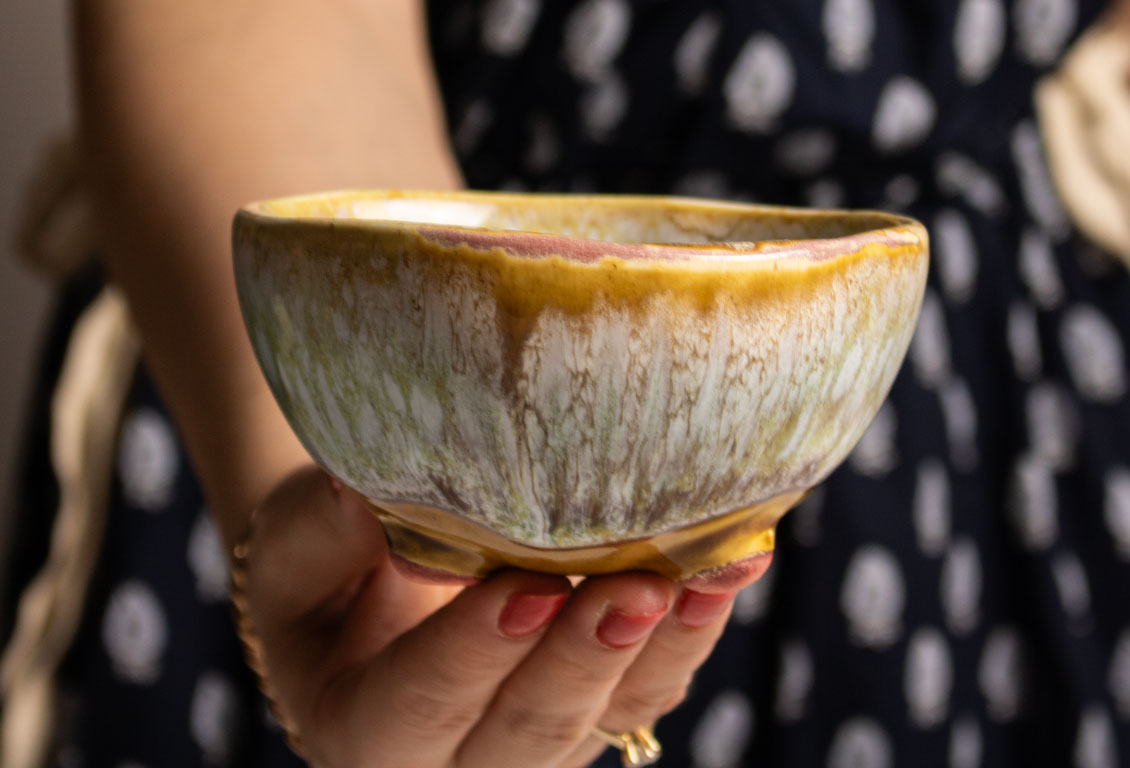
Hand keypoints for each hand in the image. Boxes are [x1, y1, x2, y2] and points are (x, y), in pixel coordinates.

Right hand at [241, 467, 768, 767]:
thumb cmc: (327, 565)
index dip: (472, 656)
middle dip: (584, 661)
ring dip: (665, 646)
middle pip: (526, 734)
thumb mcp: (302, 544)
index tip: (527, 590)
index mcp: (362, 725)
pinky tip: (730, 565)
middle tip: (633, 591)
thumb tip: (365, 487)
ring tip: (711, 575)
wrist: (366, 585)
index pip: (414, 706)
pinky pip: (650, 684)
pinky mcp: (593, 700)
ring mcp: (533, 735)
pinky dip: (692, 627)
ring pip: (609, 715)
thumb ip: (329, 527)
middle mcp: (453, 756)